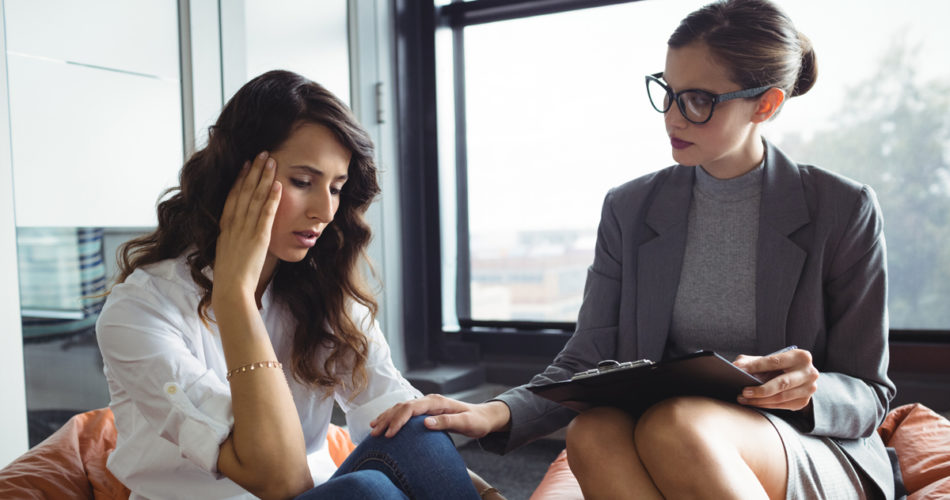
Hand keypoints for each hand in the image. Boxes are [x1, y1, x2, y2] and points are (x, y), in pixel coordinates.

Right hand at [213, 152, 281, 300]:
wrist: (230, 290)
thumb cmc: (230, 278)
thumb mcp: (227, 252)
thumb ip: (233, 240)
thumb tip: (238, 235)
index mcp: (226, 227)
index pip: (233, 196)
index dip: (240, 178)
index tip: (245, 164)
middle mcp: (234, 224)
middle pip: (244, 191)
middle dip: (254, 170)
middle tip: (262, 153)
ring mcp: (246, 230)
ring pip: (255, 198)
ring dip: (264, 177)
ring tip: (271, 160)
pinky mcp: (258, 238)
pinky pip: (266, 214)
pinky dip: (272, 198)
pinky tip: (278, 185)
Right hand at [369, 395, 510, 438]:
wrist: (483, 416)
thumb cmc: (476, 421)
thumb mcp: (465, 423)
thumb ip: (446, 422)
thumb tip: (425, 422)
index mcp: (436, 402)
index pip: (411, 408)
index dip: (399, 420)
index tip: (390, 434)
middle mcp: (429, 400)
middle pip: (402, 407)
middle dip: (387, 419)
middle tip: (375, 433)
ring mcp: (427, 404)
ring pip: (401, 408)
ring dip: (387, 417)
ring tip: (373, 428)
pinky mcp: (426, 411)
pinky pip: (406, 412)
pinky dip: (393, 417)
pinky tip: (385, 424)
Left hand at [732, 348, 818, 410]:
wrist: (796, 377)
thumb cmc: (778, 366)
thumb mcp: (767, 359)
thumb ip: (752, 361)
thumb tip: (736, 367)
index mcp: (800, 356)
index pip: (774, 362)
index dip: (755, 366)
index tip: (739, 370)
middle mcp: (809, 372)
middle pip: (781, 383)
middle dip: (760, 389)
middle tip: (743, 392)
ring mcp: (809, 389)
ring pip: (781, 397)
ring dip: (760, 400)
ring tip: (744, 399)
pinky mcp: (804, 401)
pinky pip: (781, 405)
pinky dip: (766, 405)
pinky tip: (754, 403)